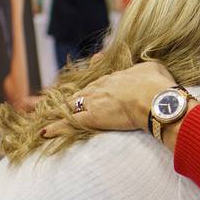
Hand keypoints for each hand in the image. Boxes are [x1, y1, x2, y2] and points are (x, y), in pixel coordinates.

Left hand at [43, 60, 179, 136]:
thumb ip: (143, 67)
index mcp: (114, 77)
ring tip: (42, 115)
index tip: (84, 91)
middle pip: (79, 93)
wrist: (155, 100)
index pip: (97, 83)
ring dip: (55, 111)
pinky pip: (68, 123)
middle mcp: (100, 87)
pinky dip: (55, 128)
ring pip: (69, 105)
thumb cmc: (157, 85)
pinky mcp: (91, 118)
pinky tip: (43, 132)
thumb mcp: (152, 67)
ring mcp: (93, 102)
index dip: (90, 88)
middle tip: (53, 103)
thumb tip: (145, 67)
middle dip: (67, 99)